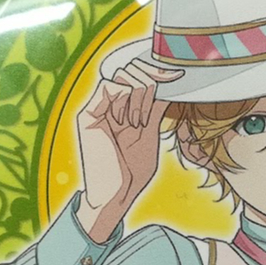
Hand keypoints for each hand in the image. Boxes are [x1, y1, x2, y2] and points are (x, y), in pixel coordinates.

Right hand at [75, 60, 182, 242]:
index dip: (157, 72)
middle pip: (131, 68)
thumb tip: (170, 84)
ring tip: (135, 125)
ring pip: (125, 75)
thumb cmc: (131, 172)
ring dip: (139, 97)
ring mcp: (96, 107)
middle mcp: (107, 104)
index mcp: (121, 108)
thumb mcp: (150, 134)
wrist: (114, 195)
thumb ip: (155, 109)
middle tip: (144, 119)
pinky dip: (127, 100)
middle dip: (149, 86)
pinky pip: (112, 86)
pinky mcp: (87, 114)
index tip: (178, 76)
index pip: (138, 75)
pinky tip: (127, 123)